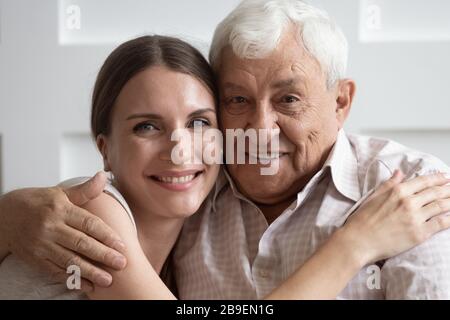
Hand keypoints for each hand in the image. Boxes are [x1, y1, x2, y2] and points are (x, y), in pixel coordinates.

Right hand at [0, 172, 126, 290]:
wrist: (4, 216)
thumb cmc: (38, 203)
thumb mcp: (60, 193)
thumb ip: (84, 190)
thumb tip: (103, 176)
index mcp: (60, 209)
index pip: (88, 224)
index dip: (107, 235)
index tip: (122, 245)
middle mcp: (50, 227)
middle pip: (82, 243)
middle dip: (103, 255)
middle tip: (121, 264)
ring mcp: (42, 245)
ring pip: (70, 261)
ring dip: (90, 272)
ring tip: (108, 279)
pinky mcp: (35, 259)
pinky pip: (56, 272)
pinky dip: (72, 280)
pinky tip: (88, 285)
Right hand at [340, 171, 449, 264]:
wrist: (359, 241)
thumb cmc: (362, 220)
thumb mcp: (373, 196)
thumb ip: (389, 184)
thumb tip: (399, 173)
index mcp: (397, 191)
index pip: (423, 181)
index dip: (437, 178)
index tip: (445, 177)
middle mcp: (408, 202)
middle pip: (435, 192)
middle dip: (447, 189)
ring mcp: (415, 218)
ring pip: (441, 206)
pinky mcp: (419, 234)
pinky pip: (441, 224)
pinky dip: (449, 219)